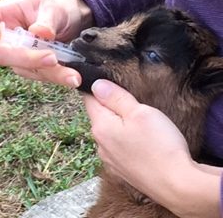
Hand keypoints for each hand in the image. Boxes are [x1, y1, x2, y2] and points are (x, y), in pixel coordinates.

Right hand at [0, 0, 92, 86]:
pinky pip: (41, 75)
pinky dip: (58, 77)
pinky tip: (73, 77)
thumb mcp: (52, 7)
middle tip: (52, 58)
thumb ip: (47, 18)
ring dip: (51, 74)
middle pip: (4, 54)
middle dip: (28, 59)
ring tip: (73, 76)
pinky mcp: (30, 68)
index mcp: (2, 15)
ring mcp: (16, 56)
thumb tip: (40, 32)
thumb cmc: (54, 9)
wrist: (67, 22)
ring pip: (26, 69)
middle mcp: (5, 38)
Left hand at [84, 79, 220, 217]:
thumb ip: (115, 97)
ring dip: (120, 123)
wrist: (176, 185)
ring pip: (110, 131)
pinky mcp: (121, 169)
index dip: (99, 87)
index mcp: (101, 126)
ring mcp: (110, 159)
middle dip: (112, 105)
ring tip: (140, 121)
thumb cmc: (160, 145)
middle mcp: (100, 144)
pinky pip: (118, 146)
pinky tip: (142, 139)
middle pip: (100, 115)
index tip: (112, 81)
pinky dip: (126, 138)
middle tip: (134, 101)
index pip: (90, 99)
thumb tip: (96, 84)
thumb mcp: (139, 112)